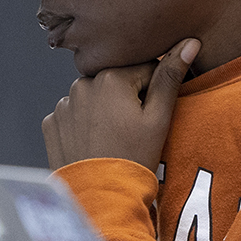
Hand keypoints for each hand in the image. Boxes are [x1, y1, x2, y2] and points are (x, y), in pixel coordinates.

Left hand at [42, 38, 197, 170]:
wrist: (100, 197)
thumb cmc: (134, 158)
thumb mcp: (159, 118)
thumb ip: (170, 77)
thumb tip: (189, 43)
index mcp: (110, 77)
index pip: (143, 70)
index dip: (153, 92)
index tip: (151, 116)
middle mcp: (81, 84)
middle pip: (115, 82)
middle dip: (127, 99)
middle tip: (132, 131)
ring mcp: (63, 104)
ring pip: (93, 98)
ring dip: (103, 110)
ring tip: (112, 139)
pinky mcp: (51, 123)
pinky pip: (73, 115)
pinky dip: (83, 125)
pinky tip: (93, 144)